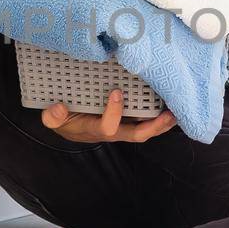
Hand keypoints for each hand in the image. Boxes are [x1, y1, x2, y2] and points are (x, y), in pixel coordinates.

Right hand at [41, 89, 176, 143]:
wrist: (66, 125)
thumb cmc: (62, 120)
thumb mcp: (52, 118)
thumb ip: (53, 116)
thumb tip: (60, 108)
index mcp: (94, 129)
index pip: (108, 127)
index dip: (114, 113)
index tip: (117, 93)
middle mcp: (112, 131)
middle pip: (136, 135)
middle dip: (153, 127)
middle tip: (169, 115)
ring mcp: (121, 127)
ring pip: (144, 130)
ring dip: (161, 124)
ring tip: (176, 113)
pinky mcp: (126, 121)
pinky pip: (144, 121)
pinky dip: (157, 117)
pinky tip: (169, 106)